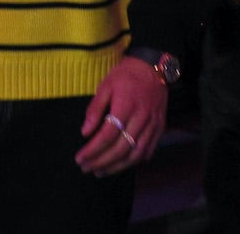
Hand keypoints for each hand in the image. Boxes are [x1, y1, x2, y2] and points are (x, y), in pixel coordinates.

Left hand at [75, 57, 167, 176]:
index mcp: (126, 106)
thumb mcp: (105, 86)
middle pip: (121, 148)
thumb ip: (95, 109)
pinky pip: (148, 150)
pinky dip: (134, 161)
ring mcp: (153, 125)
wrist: (152, 67)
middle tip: (87, 168)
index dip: (93, 149)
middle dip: (102, 161)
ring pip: (135, 154)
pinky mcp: (160, 127)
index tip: (80, 158)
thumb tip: (85, 132)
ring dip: (117, 166)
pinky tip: (122, 164)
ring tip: (101, 171)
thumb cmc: (125, 75)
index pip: (107, 135)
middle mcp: (141, 119)